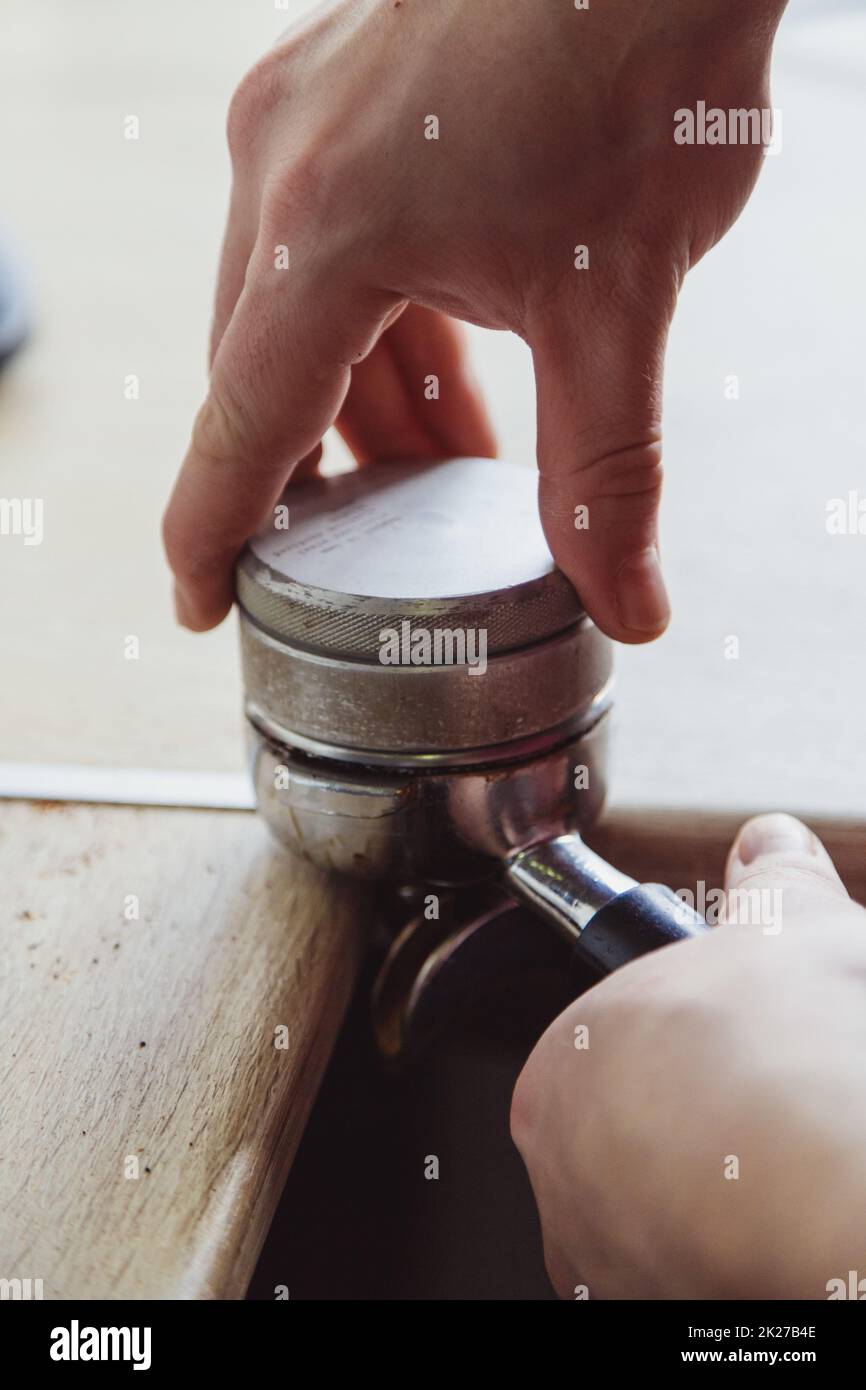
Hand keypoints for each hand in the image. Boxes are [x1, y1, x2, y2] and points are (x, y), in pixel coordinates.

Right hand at [164, 0, 786, 637]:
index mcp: (324, 229)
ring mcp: (305, 115)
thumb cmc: (642, 64)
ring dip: (365, 402)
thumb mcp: (619, 300)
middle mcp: (283, 164)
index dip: (211, 531)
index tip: (198, 599)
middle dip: (317, 474)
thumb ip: (608, 471)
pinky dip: (384, 325)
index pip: (242, 425)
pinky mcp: (343, 90)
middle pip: (264, 370)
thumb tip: (629, 602)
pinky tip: (453, 370)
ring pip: (300, 309)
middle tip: (358, 554)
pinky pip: (331, 242)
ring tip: (442, 474)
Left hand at [511, 814, 865, 1298]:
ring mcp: (602, 1249)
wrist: (826, 1163)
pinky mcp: (650, 1309)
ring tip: (777, 1170)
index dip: (678, 1052)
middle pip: (621, 1143)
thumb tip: (769, 845)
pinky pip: (678, 1280)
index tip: (723, 1055)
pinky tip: (774, 1229)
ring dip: (700, 1202)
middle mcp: (560, 1162)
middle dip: (690, 1126)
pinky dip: (721, 1261)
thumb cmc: (788, 1045)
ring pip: (646, 1221)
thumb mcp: (789, 925)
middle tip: (763, 1110)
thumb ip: (770, 882)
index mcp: (565, 1057)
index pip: (604, 1057)